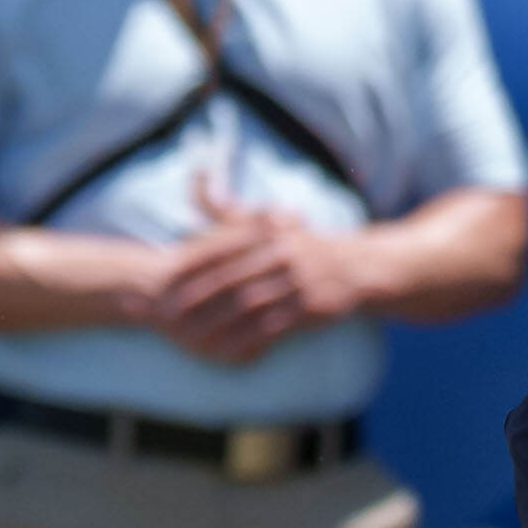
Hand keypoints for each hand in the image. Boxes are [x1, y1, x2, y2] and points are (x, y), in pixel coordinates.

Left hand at [133, 197, 354, 363]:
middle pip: (232, 276)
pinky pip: (275, 326)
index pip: (224, 244)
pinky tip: (232, 347)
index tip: (167, 274)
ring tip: (195, 335)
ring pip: (250, 303)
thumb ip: (231, 211)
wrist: (360, 267)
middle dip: (199, 295)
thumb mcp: (272, 222)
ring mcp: (298, 281)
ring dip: (220, 321)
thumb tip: (194, 180)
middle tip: (172, 311)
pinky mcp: (311, 306)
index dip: (194, 260)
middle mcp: (284, 253)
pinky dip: (252, 338)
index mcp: (271, 232)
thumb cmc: (306, 246)